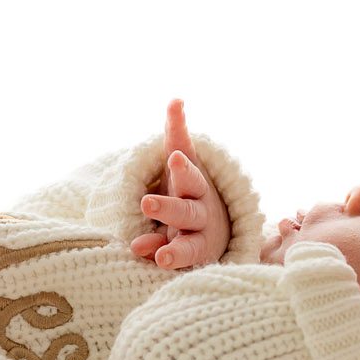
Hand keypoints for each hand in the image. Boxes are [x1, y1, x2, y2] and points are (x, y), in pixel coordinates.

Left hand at [131, 98, 233, 269]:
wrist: (217, 228)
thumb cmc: (192, 188)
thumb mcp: (184, 161)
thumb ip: (176, 134)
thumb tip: (175, 99)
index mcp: (196, 188)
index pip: (191, 178)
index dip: (183, 169)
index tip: (173, 158)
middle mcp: (199, 214)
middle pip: (187, 212)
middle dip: (168, 208)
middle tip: (146, 203)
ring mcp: (193, 240)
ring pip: (188, 245)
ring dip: (173, 249)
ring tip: (161, 257)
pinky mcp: (184, 258)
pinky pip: (173, 260)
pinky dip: (158, 258)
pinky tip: (142, 256)